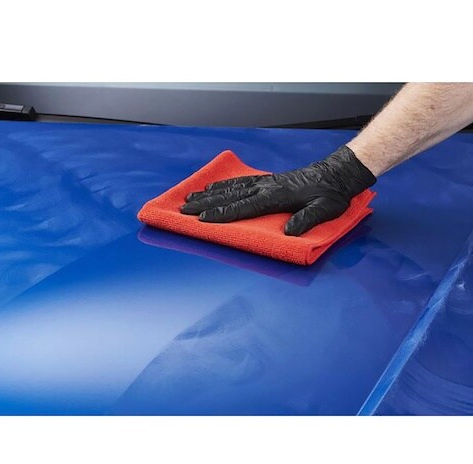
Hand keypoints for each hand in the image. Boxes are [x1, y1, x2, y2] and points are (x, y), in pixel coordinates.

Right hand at [181, 146, 376, 235]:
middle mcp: (266, 187)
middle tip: (184, 209)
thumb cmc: (331, 194)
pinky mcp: (267, 180)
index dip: (222, 214)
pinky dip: (223, 184)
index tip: (202, 219)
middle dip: (205, 204)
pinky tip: (213, 187)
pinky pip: (239, 181)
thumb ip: (306, 220)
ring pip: (231, 187)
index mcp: (276, 196)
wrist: (336, 173)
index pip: (244, 207)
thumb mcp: (324, 209)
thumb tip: (288, 233)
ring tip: (190, 197)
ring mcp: (265, 182)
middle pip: (230, 196)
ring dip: (209, 193)